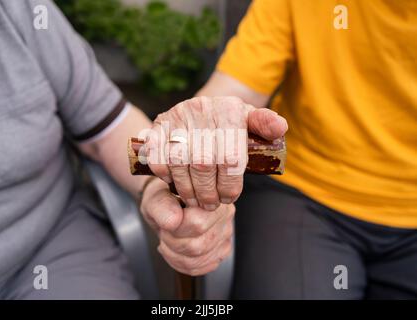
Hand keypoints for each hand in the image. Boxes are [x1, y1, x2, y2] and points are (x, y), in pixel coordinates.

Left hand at [140, 178, 234, 275]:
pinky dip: (180, 263)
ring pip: (198, 259)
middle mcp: (224, 215)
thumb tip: (173, 221)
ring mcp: (225, 234)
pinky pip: (200, 267)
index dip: (174, 229)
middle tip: (165, 231)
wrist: (169, 205)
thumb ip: (161, 206)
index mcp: (212, 197)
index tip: (166, 223)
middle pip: (198, 245)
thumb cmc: (165, 198)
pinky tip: (175, 251)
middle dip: (171, 243)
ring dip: (174, 254)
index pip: (197, 224)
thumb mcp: (156, 197)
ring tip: (169, 240)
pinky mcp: (221, 250)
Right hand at [145, 96, 287, 210]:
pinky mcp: (159, 124)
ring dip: (187, 188)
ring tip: (196, 201)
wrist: (203, 109)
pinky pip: (158, 154)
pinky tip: (174, 183)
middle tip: (211, 205)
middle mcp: (203, 108)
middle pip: (204, 162)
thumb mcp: (251, 121)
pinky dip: (165, 173)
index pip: (231, 157)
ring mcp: (178, 115)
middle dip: (208, 191)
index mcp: (230, 109)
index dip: (229, 185)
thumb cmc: (230, 122)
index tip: (229, 198)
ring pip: (180, 162)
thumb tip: (280, 128)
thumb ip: (266, 126)